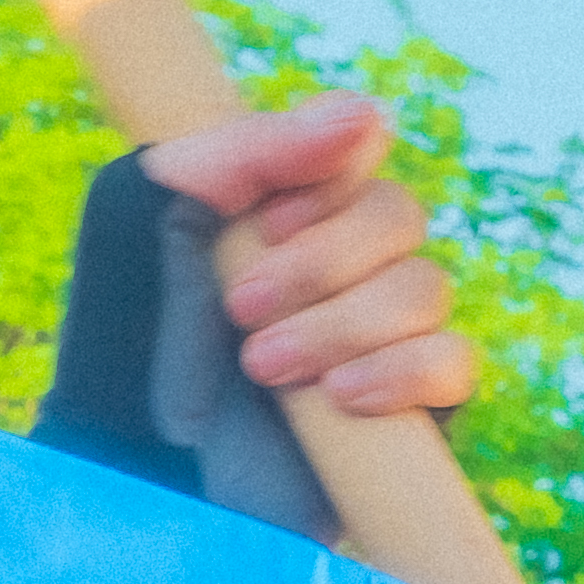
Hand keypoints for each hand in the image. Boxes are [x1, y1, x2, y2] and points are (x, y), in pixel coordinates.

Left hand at [142, 94, 476, 423]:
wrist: (133, 468)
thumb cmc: (128, 343)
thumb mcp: (147, 220)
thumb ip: (243, 153)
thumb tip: (367, 115)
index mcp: (282, 198)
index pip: (356, 139)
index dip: (330, 174)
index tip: (266, 222)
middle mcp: (341, 257)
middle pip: (398, 214)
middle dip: (322, 264)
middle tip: (240, 310)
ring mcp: (380, 330)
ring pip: (425, 287)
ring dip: (342, 326)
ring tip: (264, 368)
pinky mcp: (410, 404)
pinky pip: (456, 363)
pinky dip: (402, 371)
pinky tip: (339, 397)